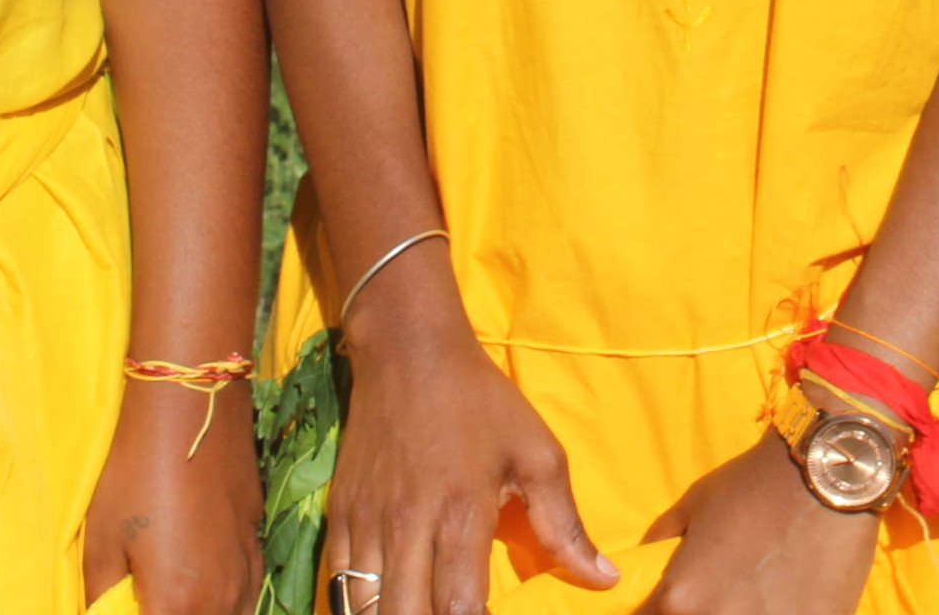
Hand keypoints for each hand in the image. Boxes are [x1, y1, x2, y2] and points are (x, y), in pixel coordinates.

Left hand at [80, 381, 264, 614]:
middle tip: (144, 599)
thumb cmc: (135, 472)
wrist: (190, 407)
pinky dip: (225, 605)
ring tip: (174, 599)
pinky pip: (246, 597)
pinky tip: (204, 587)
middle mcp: (221, 600)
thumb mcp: (100, 542)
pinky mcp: (257, 543)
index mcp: (177, 606)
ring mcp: (246, 572)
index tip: (126, 606)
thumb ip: (102, 598)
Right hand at [327, 307, 613, 614]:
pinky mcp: (340, 513)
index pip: (458, 609)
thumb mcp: (536, 453)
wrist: (407, 349)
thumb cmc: (480, 401)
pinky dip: (355, 604)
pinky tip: (381, 606)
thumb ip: (564, 524)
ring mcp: (367, 521)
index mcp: (462, 514)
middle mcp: (409, 525)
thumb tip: (603, 579)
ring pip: (363, 606)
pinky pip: (335, 581)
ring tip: (420, 610)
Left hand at [636, 436, 879, 614]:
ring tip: (762, 588)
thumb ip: (658, 546)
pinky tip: (790, 593)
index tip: (676, 600)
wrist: (827, 476)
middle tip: (725, 589)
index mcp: (679, 599)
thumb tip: (642, 569)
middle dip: (701, 612)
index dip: (659, 611)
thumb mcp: (692, 505)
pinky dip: (782, 613)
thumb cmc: (754, 485)